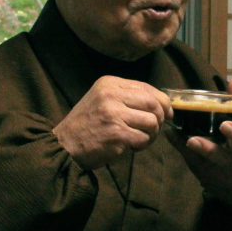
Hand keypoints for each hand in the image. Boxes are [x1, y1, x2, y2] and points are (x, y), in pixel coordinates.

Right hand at [53, 76, 171, 168]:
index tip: (167, 113)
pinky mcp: (117, 134)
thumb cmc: (87, 124)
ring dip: (152, 134)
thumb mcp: (102, 99)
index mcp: (109, 83)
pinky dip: (142, 145)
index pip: (147, 88)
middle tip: (154, 129)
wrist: (64, 145)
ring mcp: (114, 114)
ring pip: (152, 122)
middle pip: (154, 103)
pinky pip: (143, 138)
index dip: (163, 101)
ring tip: (139, 138)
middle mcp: (111, 95)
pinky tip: (131, 146)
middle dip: (160, 118)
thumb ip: (128, 97)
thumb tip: (163, 104)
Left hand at [171, 77, 231, 204]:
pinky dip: (182, 150)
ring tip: (181, 138)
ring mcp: (221, 175)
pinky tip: (172, 136)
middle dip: (209, 150)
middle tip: (194, 140)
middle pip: (224, 159)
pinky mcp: (207, 179)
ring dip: (191, 152)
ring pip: (205, 165)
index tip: (224, 125)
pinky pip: (193, 164)